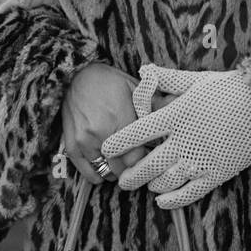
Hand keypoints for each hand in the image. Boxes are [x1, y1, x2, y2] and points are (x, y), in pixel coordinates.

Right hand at [61, 63, 151, 185]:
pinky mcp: (72, 147)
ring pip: (107, 173)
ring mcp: (84, 142)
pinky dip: (99, 174)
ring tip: (124, 163)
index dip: (146, 159)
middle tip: (139, 160)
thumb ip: (155, 107)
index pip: (138, 157)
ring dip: (117, 172)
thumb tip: (179, 117)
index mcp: (119, 118)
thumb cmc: (110, 82)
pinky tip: (108, 167)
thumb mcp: (136, 89)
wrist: (77, 76)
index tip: (150, 154)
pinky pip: (88, 173)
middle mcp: (100, 133)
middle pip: (123, 168)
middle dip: (133, 167)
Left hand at [101, 64, 250, 209]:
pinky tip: (161, 200)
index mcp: (177, 114)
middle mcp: (184, 140)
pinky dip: (171, 200)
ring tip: (146, 184)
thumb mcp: (198, 79)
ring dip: (150, 185)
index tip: (106, 148)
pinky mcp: (216, 174)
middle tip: (122, 179)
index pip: (137, 133)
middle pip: (145, 165)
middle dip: (129, 175)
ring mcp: (200, 160)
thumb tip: (143, 70)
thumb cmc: (233, 89)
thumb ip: (167, 79)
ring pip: (163, 182)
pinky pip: (188, 194)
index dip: (117, 142)